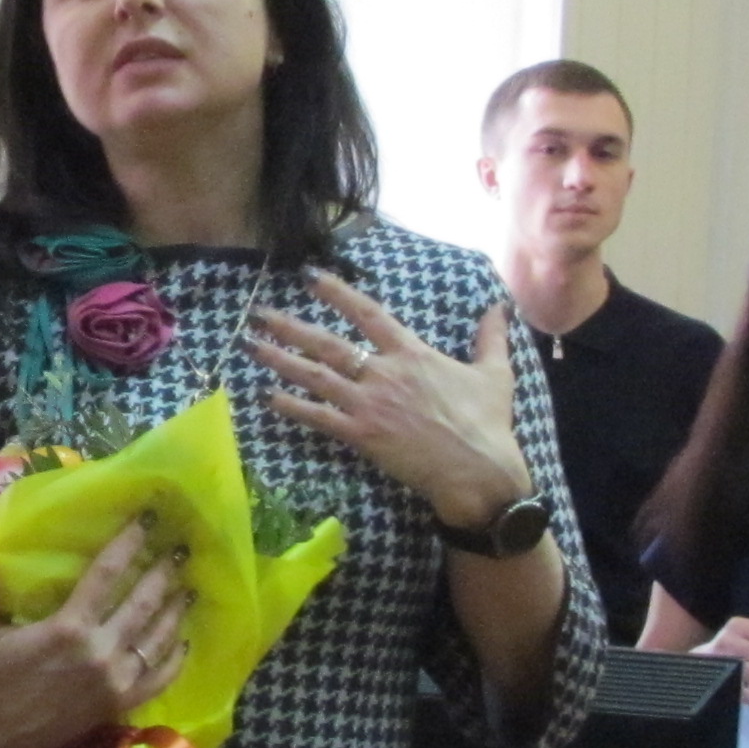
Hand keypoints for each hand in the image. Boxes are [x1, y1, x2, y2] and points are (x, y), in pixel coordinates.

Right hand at [0, 526, 190, 747]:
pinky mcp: (118, 704)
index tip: (147, 520)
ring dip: (175, 610)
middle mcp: (99, 652)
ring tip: (189, 586)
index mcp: (67, 629)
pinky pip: (159, 678)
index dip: (128, 544)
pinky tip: (186, 641)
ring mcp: (114, 681)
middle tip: (180, 549)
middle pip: (143, 602)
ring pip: (157, 638)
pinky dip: (176, 659)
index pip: (107, 575)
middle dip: (163, 573)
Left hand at [251, 281, 529, 531]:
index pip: (367, 313)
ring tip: (250, 345)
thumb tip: (498, 306)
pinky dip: (292, 406)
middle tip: (258, 313)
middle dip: (290, 326)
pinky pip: (319, 417)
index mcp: (411, 353)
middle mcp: (383, 372)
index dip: (337, 292)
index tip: (309, 276)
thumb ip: (490, 337)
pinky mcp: (361, 435)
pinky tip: (268, 397)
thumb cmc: (487, 423)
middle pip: (327, 342)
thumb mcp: (494, 373)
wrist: (477, 471)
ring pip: (315, 376)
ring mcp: (369, 404)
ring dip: (279, 359)